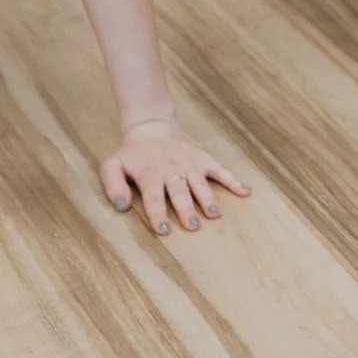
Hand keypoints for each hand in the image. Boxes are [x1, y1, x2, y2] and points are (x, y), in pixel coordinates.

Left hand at [100, 119, 251, 235]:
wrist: (152, 127)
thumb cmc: (132, 153)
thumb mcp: (112, 165)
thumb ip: (112, 185)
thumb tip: (121, 206)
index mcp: (150, 173)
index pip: (153, 196)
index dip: (157, 213)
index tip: (163, 230)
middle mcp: (172, 169)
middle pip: (179, 192)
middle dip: (186, 210)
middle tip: (192, 226)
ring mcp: (191, 164)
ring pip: (200, 184)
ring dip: (207, 199)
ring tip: (214, 214)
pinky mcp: (204, 159)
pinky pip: (221, 170)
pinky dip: (234, 180)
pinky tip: (245, 192)